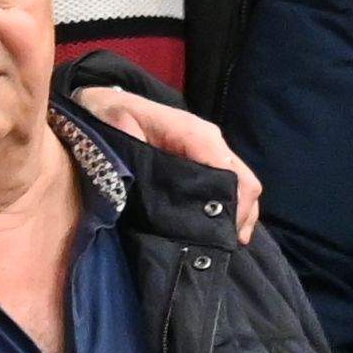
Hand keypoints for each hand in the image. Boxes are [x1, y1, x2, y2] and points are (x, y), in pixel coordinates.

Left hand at [70, 84, 261, 238]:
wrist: (108, 105)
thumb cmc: (112, 116)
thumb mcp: (119, 127)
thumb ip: (137, 148)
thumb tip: (151, 178)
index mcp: (194, 134)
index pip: (226, 171)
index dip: (230, 205)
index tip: (222, 237)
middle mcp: (210, 141)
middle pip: (244, 181)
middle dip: (241, 216)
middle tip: (226, 247)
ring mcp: (211, 150)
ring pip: (243, 185)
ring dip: (239, 216)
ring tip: (226, 244)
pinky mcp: (205, 160)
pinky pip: (230, 185)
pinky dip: (231, 209)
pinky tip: (223, 232)